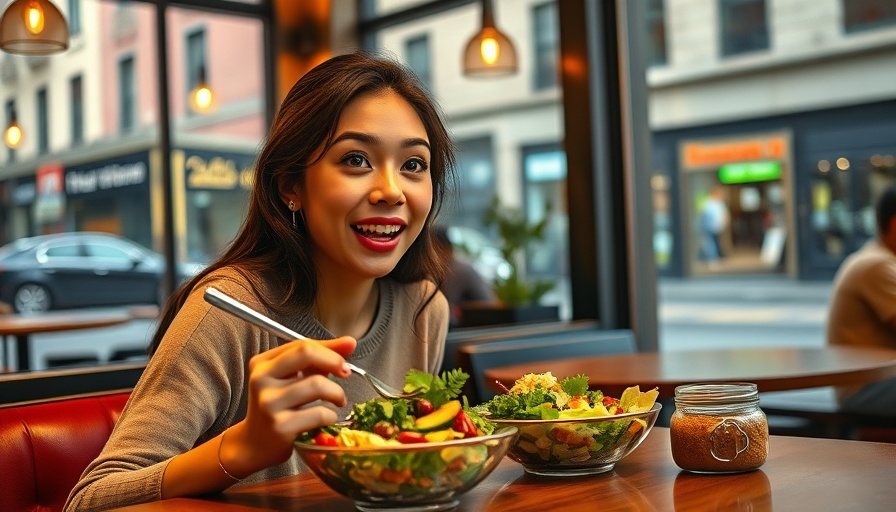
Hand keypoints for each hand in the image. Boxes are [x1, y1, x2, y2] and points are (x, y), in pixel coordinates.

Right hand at [223, 336, 355, 474]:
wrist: (256, 444)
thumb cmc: (279, 406)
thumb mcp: (293, 377)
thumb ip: (319, 357)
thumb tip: (350, 342)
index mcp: (262, 363)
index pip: (302, 345)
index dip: (329, 350)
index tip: (344, 360)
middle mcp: (261, 379)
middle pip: (306, 354)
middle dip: (334, 361)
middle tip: (345, 374)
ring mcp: (269, 403)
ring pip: (317, 384)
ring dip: (337, 393)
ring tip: (338, 400)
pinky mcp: (280, 426)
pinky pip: (319, 413)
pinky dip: (331, 415)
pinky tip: (327, 419)